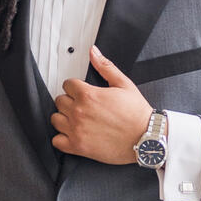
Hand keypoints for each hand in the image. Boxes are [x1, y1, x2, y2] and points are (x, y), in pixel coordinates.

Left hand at [50, 45, 153, 164]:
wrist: (145, 138)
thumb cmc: (136, 113)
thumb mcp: (123, 83)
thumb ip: (105, 66)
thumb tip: (94, 52)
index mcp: (88, 95)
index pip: (67, 84)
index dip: (74, 86)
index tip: (80, 91)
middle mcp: (79, 112)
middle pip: (60, 100)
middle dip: (69, 100)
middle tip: (81, 104)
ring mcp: (77, 130)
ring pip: (55, 119)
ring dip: (63, 117)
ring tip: (76, 118)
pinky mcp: (78, 147)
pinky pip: (57, 141)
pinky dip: (62, 138)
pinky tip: (72, 134)